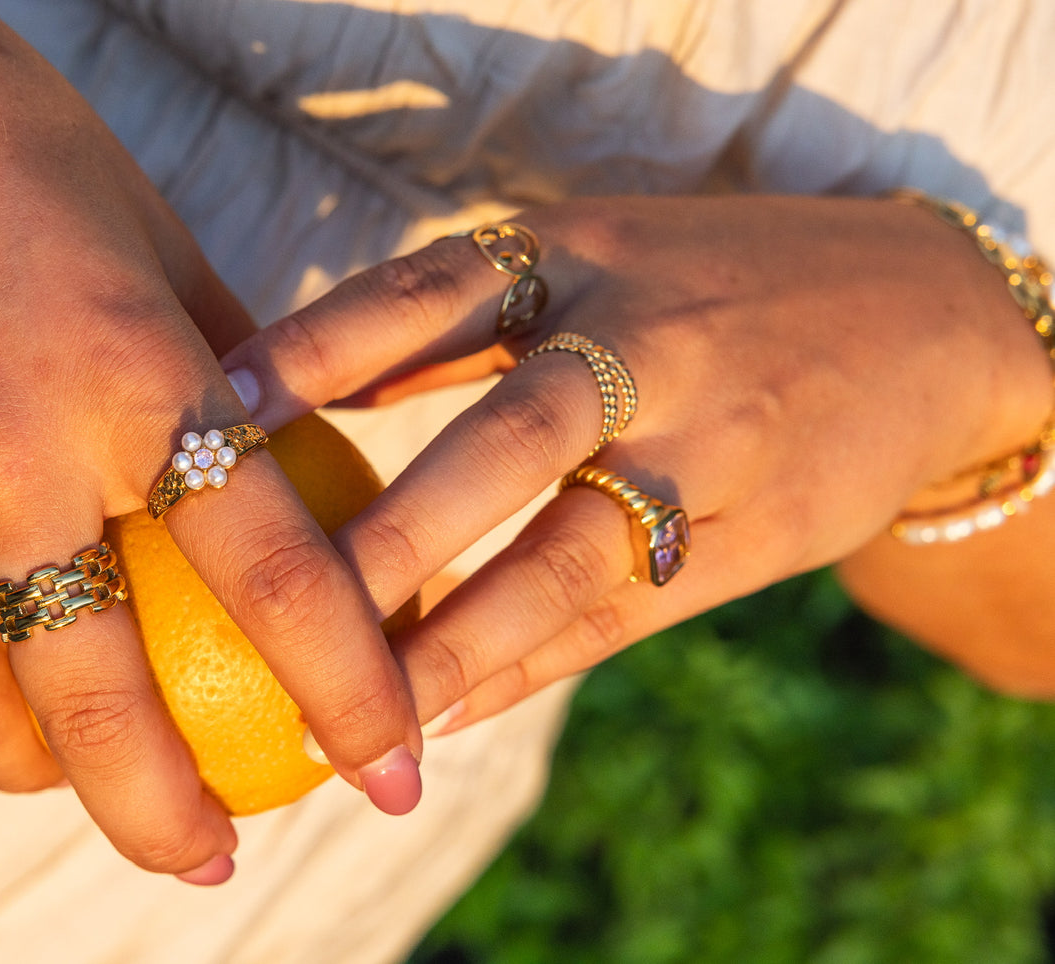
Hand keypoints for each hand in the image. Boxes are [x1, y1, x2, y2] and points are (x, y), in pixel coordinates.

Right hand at [0, 0, 421, 878]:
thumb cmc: (2, 140)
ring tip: (85, 789)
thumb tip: (279, 473)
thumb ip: (217, 372)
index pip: (277, 576)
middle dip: (170, 816)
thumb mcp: (152, 242)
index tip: (391, 773)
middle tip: (215, 858)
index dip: (351, 695)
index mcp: (131, 376)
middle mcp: (4, 451)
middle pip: (101, 700)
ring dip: (44, 775)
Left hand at [219, 195, 1052, 732]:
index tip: (217, 411)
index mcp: (577, 252)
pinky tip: (452, 712)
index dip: (316, 351)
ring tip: (363, 707)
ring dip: (458, 638)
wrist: (926, 321)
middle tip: (277, 604)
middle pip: (503, 439)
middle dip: (390, 531)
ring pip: (569, 554)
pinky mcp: (759, 530)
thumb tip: (304, 392)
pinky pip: (625, 614)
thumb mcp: (593, 258)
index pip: (424, 297)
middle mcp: (645, 339)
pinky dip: (530, 666)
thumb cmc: (710, 290)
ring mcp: (712, 441)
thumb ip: (460, 326)